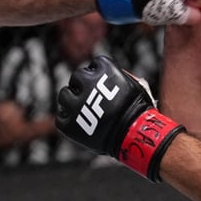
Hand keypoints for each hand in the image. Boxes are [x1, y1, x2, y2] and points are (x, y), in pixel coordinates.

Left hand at [56, 55, 183, 181]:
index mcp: (104, 70)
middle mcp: (87, 83)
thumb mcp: (134, 86)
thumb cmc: (138, 112)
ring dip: (71, 100)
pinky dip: (68, 119)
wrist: (134, 136)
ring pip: (64, 95)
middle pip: (77, 77)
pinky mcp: (68, 123)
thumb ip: (118, 76)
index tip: (102, 83)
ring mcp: (75, 103)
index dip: (98, 74)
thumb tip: (105, 73)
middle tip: (90, 97)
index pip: (94, 65)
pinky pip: (62, 117)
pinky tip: (79, 123)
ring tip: (83, 110)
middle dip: (83, 86)